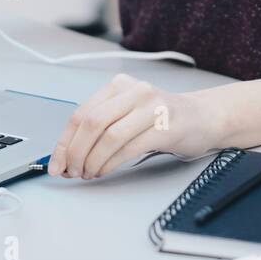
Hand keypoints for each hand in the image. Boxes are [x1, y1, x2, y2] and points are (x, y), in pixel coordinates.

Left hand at [47, 74, 224, 178]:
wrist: (204, 118)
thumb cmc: (162, 119)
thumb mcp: (128, 115)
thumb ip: (99, 129)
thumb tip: (67, 156)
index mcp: (119, 86)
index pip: (81, 113)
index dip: (64, 142)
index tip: (56, 163)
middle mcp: (134, 91)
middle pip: (91, 122)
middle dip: (75, 152)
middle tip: (72, 171)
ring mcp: (151, 107)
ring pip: (108, 136)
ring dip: (92, 161)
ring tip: (89, 173)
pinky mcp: (165, 126)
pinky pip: (129, 148)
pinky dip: (111, 163)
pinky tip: (105, 170)